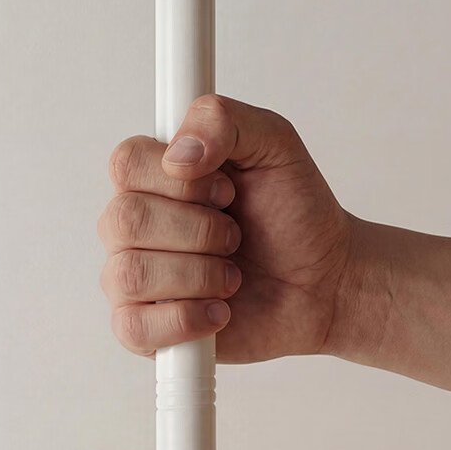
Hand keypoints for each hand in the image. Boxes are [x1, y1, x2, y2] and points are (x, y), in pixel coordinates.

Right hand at [97, 94, 351, 361]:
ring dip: (199, 275)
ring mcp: (134, 279)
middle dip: (199, 230)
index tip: (227, 190)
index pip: (125, 163)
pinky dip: (186, 319)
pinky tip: (219, 312)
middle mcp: (134, 226)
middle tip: (236, 236)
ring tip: (233, 276)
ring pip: (128, 274)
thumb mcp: (275, 144)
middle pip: (125, 220)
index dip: (181, 181)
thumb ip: (224, 120)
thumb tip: (178, 153)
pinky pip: (133, 327)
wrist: (326, 282)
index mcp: (155, 177)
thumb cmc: (295, 215)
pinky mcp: (144, 329)